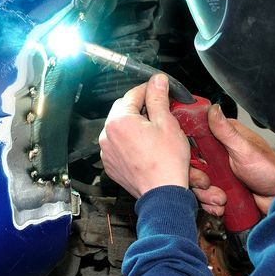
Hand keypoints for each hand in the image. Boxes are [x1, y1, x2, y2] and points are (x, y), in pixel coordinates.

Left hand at [98, 74, 189, 198]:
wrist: (163, 194)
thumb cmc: (166, 162)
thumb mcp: (167, 123)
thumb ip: (159, 98)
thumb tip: (157, 81)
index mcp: (119, 121)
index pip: (133, 94)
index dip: (149, 90)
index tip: (159, 90)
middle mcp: (107, 135)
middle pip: (123, 109)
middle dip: (140, 107)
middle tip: (159, 112)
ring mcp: (107, 151)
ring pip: (120, 127)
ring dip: (133, 124)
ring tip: (153, 132)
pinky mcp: (111, 164)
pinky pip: (117, 145)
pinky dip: (129, 141)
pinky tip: (145, 147)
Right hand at [189, 105, 274, 215]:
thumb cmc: (269, 170)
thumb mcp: (244, 148)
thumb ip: (226, 131)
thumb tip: (213, 108)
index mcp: (223, 136)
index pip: (194, 138)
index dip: (188, 152)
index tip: (193, 162)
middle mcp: (217, 153)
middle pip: (191, 164)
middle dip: (197, 179)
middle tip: (208, 183)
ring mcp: (217, 172)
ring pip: (196, 183)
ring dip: (206, 194)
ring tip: (221, 198)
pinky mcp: (219, 188)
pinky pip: (204, 196)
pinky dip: (210, 203)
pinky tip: (222, 204)